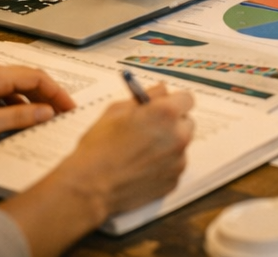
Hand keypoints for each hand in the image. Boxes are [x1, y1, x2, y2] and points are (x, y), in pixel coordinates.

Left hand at [0, 63, 75, 144]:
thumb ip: (18, 118)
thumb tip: (46, 112)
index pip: (38, 78)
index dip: (58, 93)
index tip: (70, 108)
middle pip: (30, 79)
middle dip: (49, 96)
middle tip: (63, 114)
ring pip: (18, 87)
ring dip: (33, 102)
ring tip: (44, 120)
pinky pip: (5, 93)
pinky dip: (17, 105)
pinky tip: (18, 121)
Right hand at [1, 83, 195, 255]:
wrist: (90, 187)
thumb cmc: (99, 147)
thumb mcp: (116, 110)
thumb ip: (146, 97)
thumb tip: (162, 90)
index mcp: (165, 114)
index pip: (187, 99)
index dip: (173, 102)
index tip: (163, 107)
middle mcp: (178, 137)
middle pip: (187, 123)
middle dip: (172, 123)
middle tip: (150, 129)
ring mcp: (178, 162)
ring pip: (181, 146)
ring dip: (168, 145)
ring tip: (141, 152)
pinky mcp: (174, 181)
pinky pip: (174, 166)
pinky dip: (164, 165)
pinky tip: (141, 168)